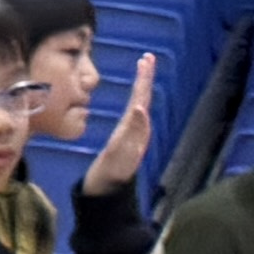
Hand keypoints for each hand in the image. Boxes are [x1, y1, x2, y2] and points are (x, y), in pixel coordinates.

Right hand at [89, 45, 159, 192]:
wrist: (106, 194)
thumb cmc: (111, 176)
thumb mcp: (119, 153)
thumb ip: (130, 132)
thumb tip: (140, 107)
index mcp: (135, 129)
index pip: (141, 98)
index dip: (144, 79)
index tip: (146, 60)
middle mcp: (136, 130)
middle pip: (143, 98)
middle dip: (145, 78)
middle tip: (147, 58)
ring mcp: (131, 135)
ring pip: (139, 105)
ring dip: (141, 87)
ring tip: (142, 71)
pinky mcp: (124, 140)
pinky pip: (132, 115)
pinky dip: (134, 102)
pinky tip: (134, 101)